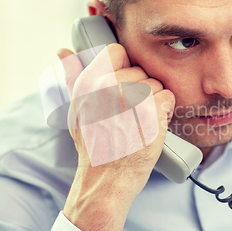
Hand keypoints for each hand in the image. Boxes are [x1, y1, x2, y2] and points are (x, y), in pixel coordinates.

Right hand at [57, 43, 174, 230]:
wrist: (106, 179)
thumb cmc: (92, 146)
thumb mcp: (76, 109)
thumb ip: (73, 77)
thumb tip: (64, 51)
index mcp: (88, 82)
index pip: (117, 51)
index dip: (124, 67)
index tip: (124, 86)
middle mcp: (107, 86)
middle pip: (140, 70)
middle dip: (140, 90)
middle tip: (130, 114)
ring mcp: (130, 98)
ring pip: (156, 84)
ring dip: (154, 102)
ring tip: (139, 121)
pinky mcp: (150, 112)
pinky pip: (167, 97)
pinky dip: (165, 111)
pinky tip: (152, 124)